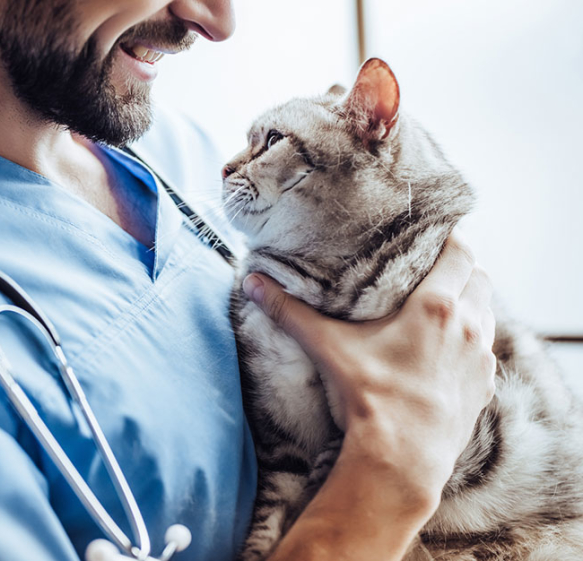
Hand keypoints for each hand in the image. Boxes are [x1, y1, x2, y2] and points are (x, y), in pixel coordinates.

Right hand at [245, 232, 495, 559]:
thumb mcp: (327, 347)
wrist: (402, 456)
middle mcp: (468, 326)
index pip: (461, 252)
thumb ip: (290, 312)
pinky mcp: (485, 386)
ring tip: (441, 308)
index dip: (450, 239)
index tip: (434, 236)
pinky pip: (487, 351)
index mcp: (436, 306)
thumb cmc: (369, 396)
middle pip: (479, 278)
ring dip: (470, 304)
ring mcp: (482, 358)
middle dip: (461, 270)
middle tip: (432, 270)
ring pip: (487, 313)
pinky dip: (473, 342)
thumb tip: (253, 283)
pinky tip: (448, 351)